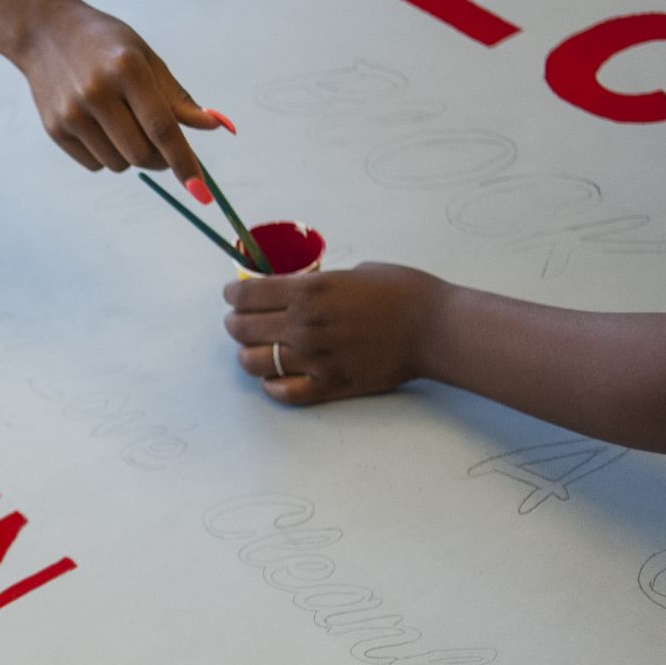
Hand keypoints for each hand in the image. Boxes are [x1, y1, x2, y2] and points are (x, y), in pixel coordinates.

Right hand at [6, 0, 222, 181]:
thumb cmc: (107, 46)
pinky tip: (99, 126)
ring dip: (132, 156)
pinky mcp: (55, 129)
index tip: (199, 187)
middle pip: (141, 153)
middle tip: (166, 151)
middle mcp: (96, 92)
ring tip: (123, 124)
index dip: (183, 160)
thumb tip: (214, 126)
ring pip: (119, 164)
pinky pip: (95, 165)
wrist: (46, 34)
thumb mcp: (146, 59)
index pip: (161, 127)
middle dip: (161, 160)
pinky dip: (107, 155)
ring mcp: (72, 113)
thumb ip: (177, 97)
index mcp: (126, 69)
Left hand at [222, 262, 449, 403]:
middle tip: (236, 322)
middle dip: (234, 323)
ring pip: (254, 363)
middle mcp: (304, 325)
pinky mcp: (330, 385)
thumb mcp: (357, 272)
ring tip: (253, 350)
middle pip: (243, 328)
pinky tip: (274, 378)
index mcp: (309, 291)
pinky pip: (284, 392)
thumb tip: (302, 291)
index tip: (231, 295)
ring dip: (247, 355)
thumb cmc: (404, 292)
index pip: (248, 295)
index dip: (233, 295)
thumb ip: (322, 284)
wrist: (434, 328)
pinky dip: (272, 386)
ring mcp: (314, 358)